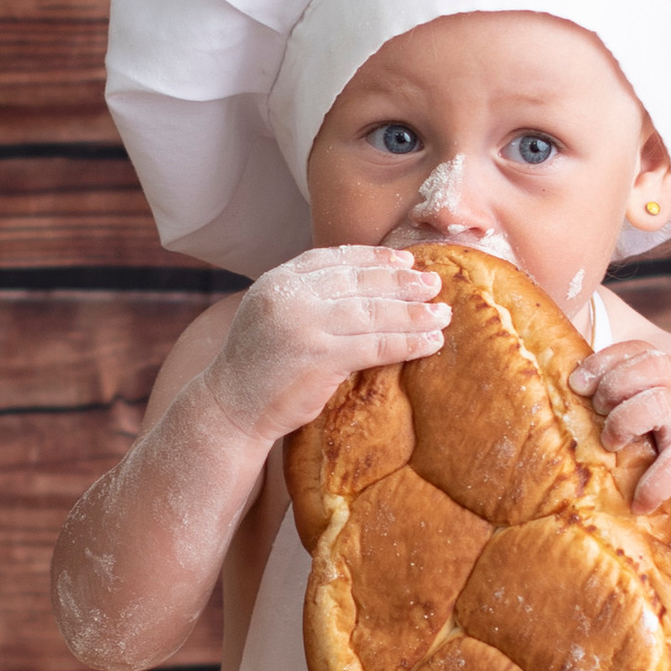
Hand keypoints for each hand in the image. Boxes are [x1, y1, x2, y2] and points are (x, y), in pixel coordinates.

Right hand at [198, 246, 448, 445]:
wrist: (228, 411)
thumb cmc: (255, 369)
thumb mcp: (270, 316)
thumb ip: (304, 297)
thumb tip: (358, 284)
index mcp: (278, 280)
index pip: (336, 259)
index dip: (374, 259)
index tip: (404, 262)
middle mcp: (290, 296)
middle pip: (360, 282)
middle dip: (401, 282)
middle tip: (434, 283)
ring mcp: (305, 326)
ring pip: (373, 312)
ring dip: (414, 313)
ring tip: (442, 313)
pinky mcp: (320, 358)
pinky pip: (376, 345)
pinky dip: (408, 343)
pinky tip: (430, 342)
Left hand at [569, 341, 670, 515]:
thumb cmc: (662, 434)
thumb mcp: (637, 405)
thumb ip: (606, 395)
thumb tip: (545, 390)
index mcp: (659, 371)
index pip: (631, 350)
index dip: (601, 363)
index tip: (576, 385)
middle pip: (646, 368)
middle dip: (612, 389)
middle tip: (598, 415)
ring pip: (659, 404)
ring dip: (626, 423)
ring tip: (612, 446)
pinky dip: (654, 484)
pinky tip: (638, 501)